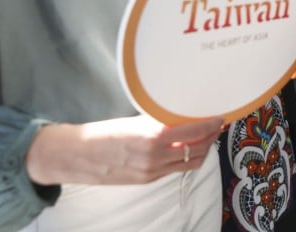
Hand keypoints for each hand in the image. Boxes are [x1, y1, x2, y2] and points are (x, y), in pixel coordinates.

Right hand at [25, 115, 222, 186]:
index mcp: (152, 135)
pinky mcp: (147, 180)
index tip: (219, 117)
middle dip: (211, 138)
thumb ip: (159, 121)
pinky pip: (175, 170)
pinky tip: (188, 149)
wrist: (76, 156)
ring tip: (206, 138)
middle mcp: (155, 156)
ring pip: (190, 163)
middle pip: (198, 149)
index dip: (211, 125)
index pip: (194, 131)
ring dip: (203, 150)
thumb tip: (182, 115)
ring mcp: (151, 171)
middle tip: (216, 126)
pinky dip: (187, 159)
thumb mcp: (133, 121)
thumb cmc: (102, 133)